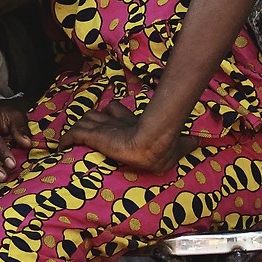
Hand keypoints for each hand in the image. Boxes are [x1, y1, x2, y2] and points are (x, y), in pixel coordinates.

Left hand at [65, 102, 192, 173]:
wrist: (151, 144)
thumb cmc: (163, 148)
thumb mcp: (177, 148)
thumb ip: (185, 145)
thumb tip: (200, 141)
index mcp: (133, 124)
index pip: (118, 113)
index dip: (113, 115)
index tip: (110, 116)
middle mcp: (116, 123)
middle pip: (99, 114)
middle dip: (94, 120)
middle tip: (88, 128)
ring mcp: (104, 128)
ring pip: (85, 121)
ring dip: (80, 128)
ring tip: (71, 139)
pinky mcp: (94, 135)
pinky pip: (74, 134)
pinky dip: (66, 139)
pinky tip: (60, 146)